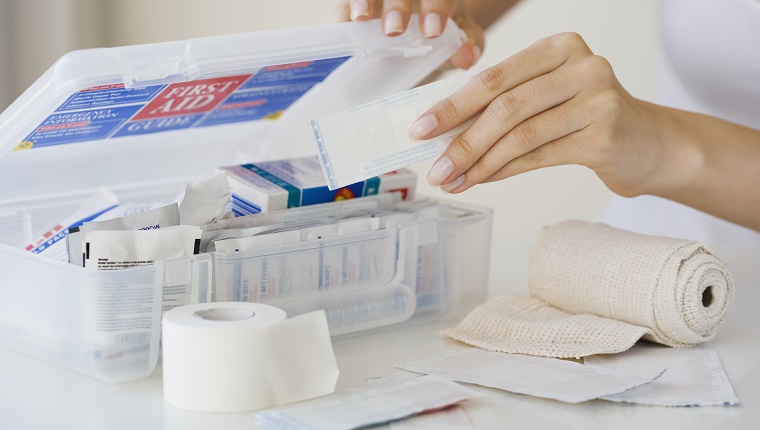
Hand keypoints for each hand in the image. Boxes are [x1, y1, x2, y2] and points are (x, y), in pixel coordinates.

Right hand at [336, 0, 483, 68]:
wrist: (421, 29)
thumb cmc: (445, 29)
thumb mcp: (460, 35)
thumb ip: (470, 42)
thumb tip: (467, 56)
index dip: (435, 8)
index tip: (431, 31)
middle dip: (396, 6)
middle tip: (394, 30)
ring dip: (364, 0)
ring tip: (361, 17)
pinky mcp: (355, 1)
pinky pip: (346, 3)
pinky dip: (345, 9)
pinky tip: (345, 23)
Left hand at [411, 32, 682, 198]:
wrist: (648, 144)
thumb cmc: (586, 119)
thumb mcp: (546, 98)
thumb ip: (504, 105)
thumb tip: (444, 133)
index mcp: (558, 47)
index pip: (495, 77)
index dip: (453, 105)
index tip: (421, 129)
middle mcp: (581, 66)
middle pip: (505, 106)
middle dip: (461, 140)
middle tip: (434, 167)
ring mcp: (597, 99)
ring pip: (520, 134)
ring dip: (479, 164)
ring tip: (452, 181)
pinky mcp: (604, 135)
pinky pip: (540, 156)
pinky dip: (504, 171)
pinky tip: (482, 180)